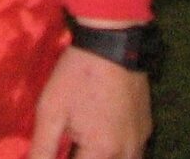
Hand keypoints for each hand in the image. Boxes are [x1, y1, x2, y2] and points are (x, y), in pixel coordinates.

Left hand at [28, 47, 151, 158]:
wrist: (113, 41)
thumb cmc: (77, 75)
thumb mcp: (51, 110)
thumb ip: (43, 149)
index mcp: (102, 151)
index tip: (61, 146)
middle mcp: (127, 154)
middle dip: (84, 156)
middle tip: (71, 143)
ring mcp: (141, 141)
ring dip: (99, 156)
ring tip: (84, 140)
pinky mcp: (147, 128)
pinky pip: (132, 153)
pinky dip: (115, 151)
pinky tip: (101, 132)